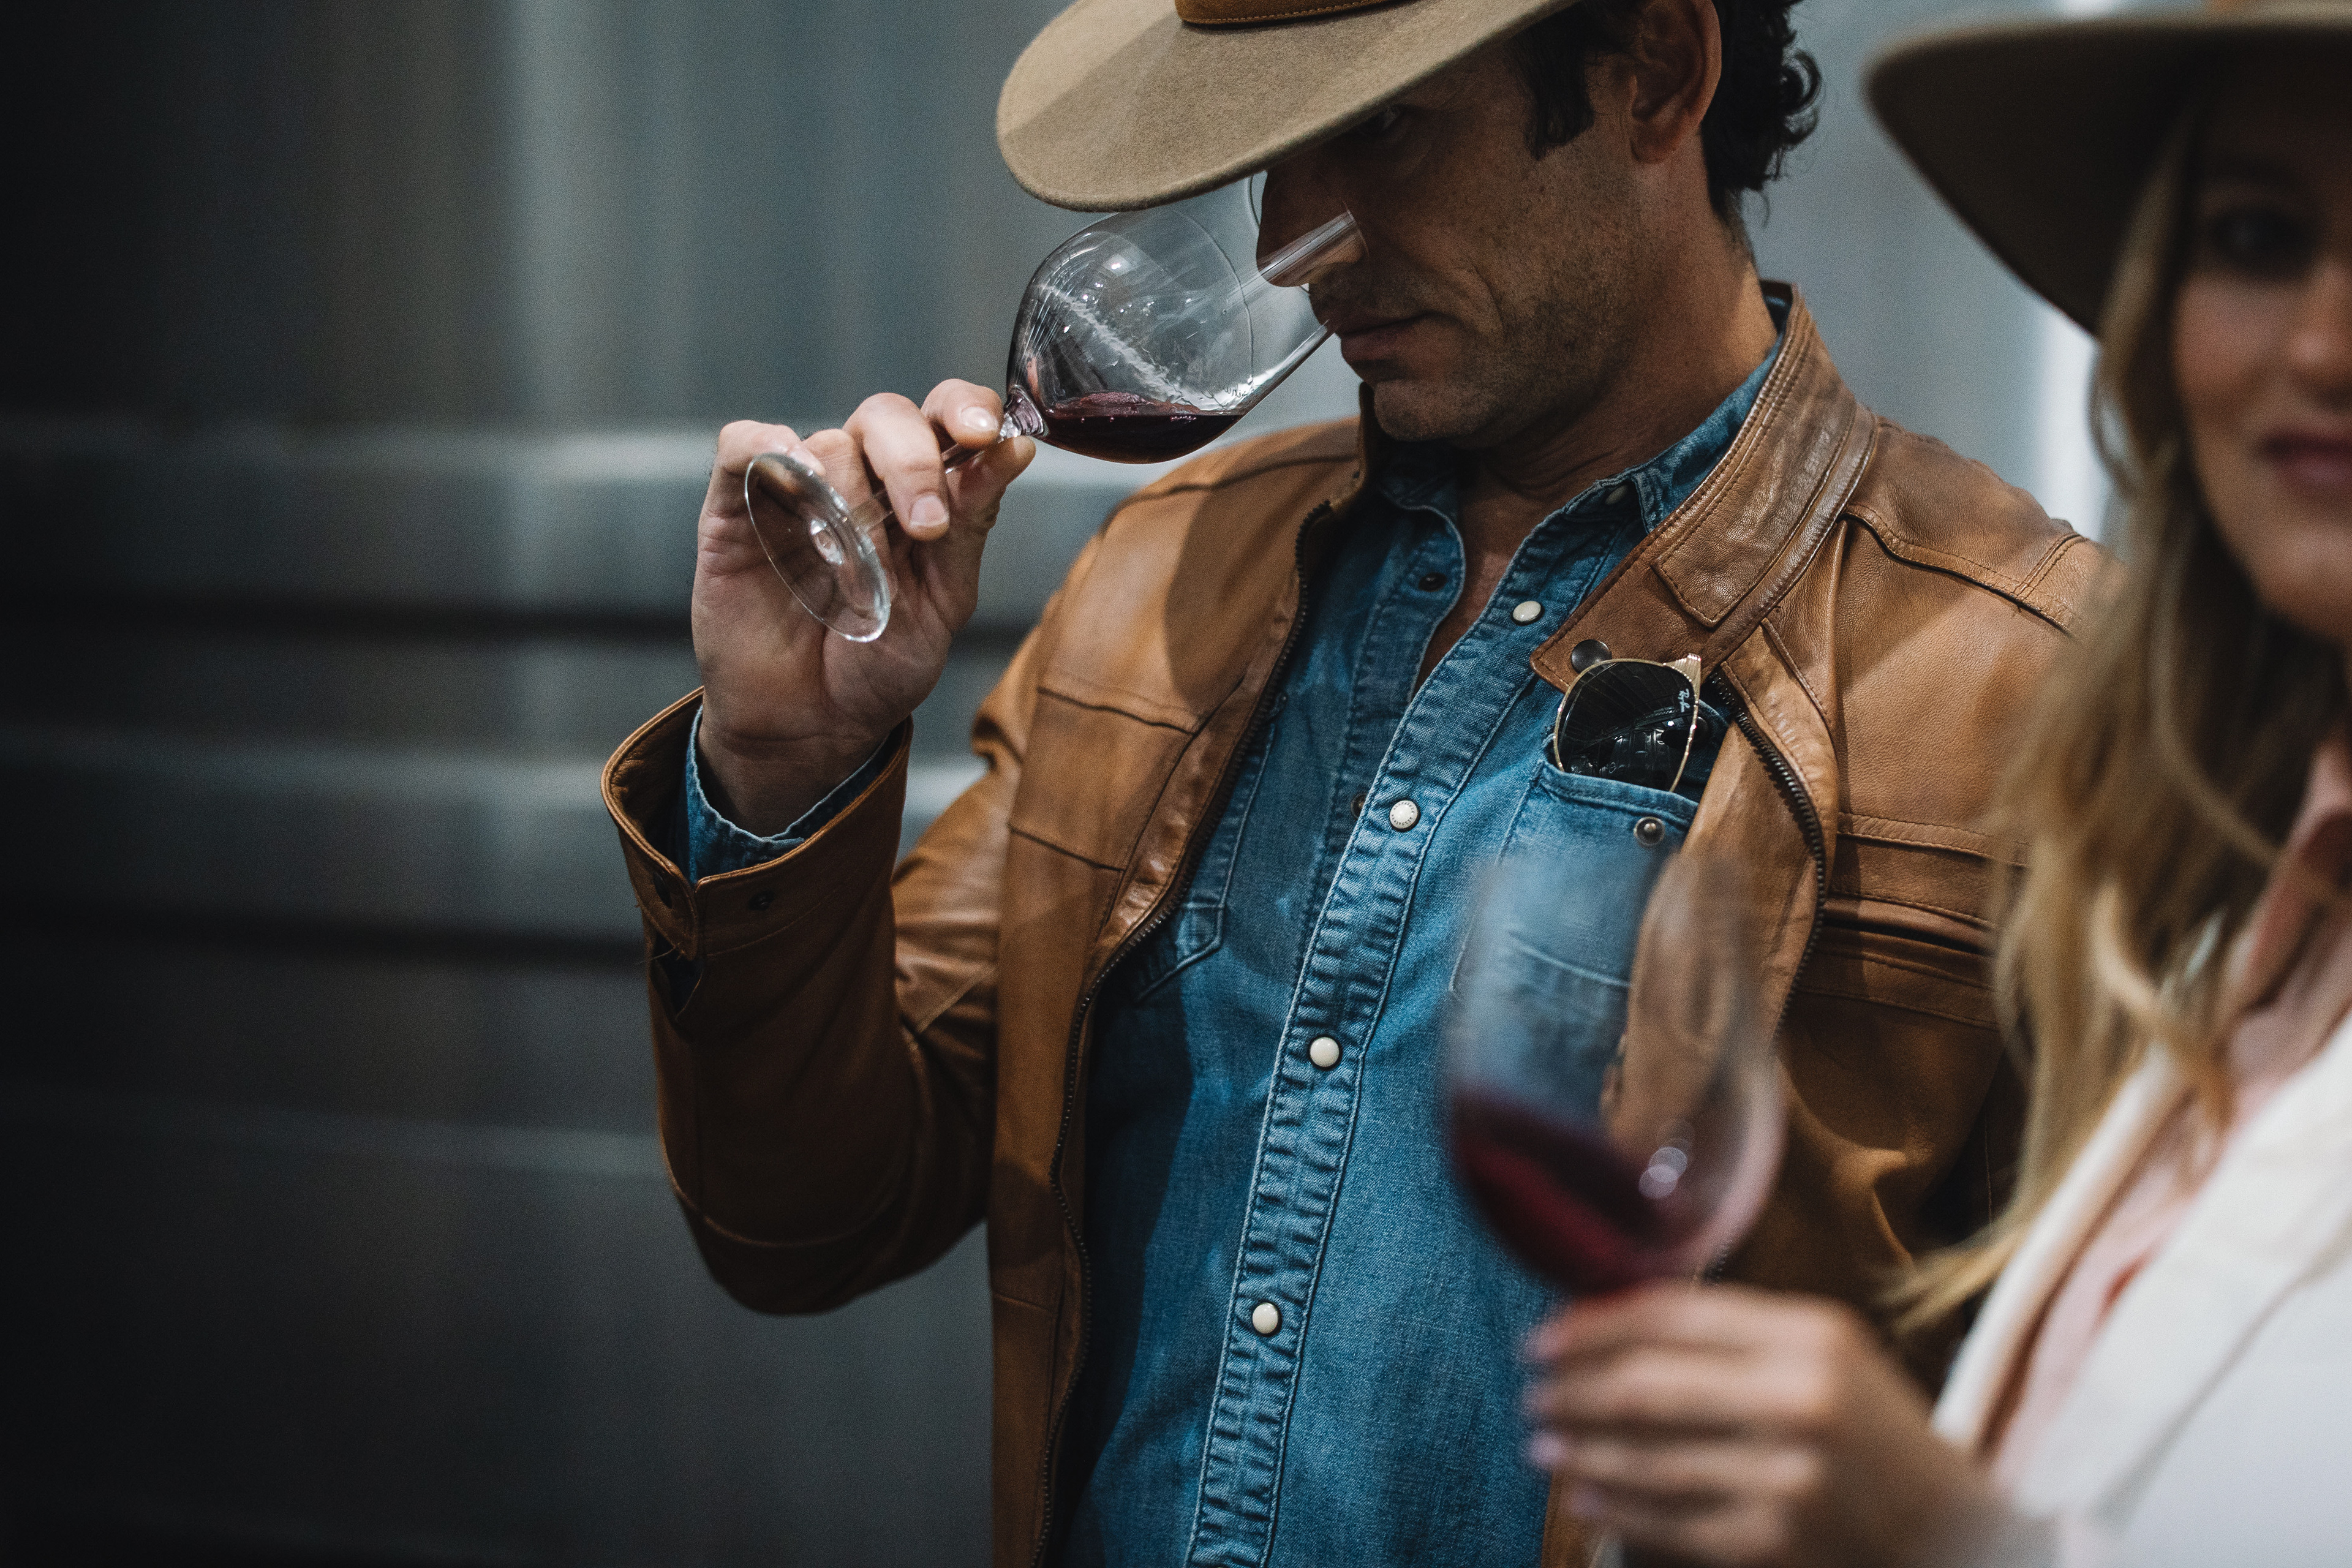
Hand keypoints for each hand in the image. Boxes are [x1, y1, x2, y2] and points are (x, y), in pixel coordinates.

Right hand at [691, 383, 1033, 834]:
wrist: (810, 724)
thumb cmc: (880, 664)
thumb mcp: (944, 600)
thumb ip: (972, 523)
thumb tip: (1016, 449)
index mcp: (920, 490)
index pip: (945, 415)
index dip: (965, 407)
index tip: (981, 434)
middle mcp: (862, 476)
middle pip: (887, 417)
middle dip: (914, 464)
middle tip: (924, 528)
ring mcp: (798, 485)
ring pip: (828, 442)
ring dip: (849, 499)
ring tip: (849, 568)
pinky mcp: (736, 505)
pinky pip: (743, 444)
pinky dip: (766, 446)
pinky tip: (793, 476)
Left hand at [1523, 1285, 2013, 1567]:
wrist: (1954, 1533)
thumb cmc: (1873, 1431)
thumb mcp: (1826, 1353)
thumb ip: (1733, 1331)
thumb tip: (1610, 1318)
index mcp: (1812, 1336)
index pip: (1673, 1317)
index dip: (1595, 1326)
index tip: (1544, 1337)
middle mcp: (1802, 1402)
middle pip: (1648, 1387)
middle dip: (1573, 1390)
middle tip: (1531, 1392)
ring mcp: (1789, 1479)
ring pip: (1649, 1459)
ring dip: (1581, 1451)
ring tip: (1542, 1443)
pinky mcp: (1776, 1544)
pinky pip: (1670, 1522)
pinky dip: (1617, 1507)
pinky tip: (1585, 1495)